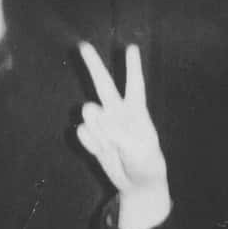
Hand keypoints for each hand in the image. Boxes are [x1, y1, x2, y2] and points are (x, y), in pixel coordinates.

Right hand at [78, 42, 169, 228]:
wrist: (137, 183)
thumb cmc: (144, 160)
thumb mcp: (138, 147)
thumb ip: (115, 130)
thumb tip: (91, 117)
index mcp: (136, 110)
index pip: (134, 84)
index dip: (132, 67)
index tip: (131, 47)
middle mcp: (118, 111)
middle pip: (103, 84)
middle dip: (93, 64)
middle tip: (83, 45)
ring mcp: (103, 124)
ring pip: (89, 113)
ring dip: (97, 129)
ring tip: (112, 145)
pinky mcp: (92, 137)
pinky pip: (83, 132)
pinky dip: (91, 143)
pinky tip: (103, 151)